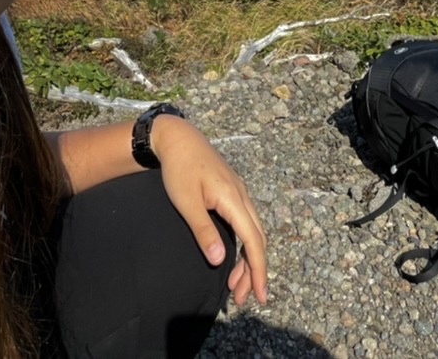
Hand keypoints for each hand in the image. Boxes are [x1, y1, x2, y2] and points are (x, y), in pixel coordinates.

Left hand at [151, 116, 268, 305]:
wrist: (177, 138)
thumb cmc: (178, 169)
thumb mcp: (186, 202)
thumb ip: (203, 231)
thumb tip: (220, 261)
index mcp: (233, 199)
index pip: (253, 241)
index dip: (258, 270)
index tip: (259, 295)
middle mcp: (242, 197)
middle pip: (257, 240)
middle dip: (253, 271)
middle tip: (242, 298)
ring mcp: (239, 193)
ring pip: (253, 232)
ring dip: (248, 260)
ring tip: (235, 285)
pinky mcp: (232, 192)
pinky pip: (245, 223)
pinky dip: (243, 244)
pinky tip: (233, 256)